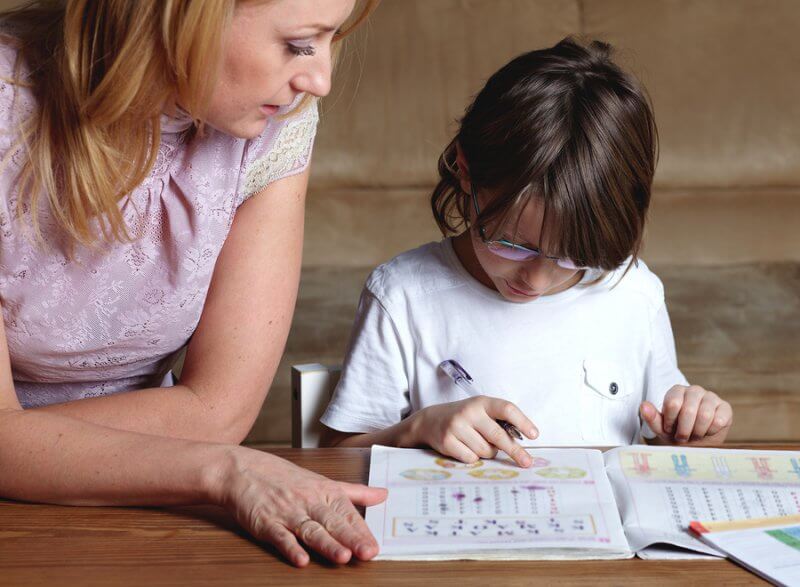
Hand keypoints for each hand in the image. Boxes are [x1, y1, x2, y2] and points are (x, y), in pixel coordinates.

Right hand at [213, 447, 386, 566]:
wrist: (243, 470)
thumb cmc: (284, 477)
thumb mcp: (323, 481)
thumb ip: (354, 491)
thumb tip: (383, 495)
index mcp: (324, 491)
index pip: (347, 513)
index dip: (361, 531)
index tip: (375, 547)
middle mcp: (308, 502)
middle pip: (332, 522)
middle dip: (351, 538)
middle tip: (367, 553)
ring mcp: (287, 513)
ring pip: (310, 530)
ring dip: (326, 544)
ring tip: (343, 557)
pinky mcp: (266, 522)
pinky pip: (280, 536)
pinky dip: (290, 548)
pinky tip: (301, 559)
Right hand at [412, 397, 537, 466]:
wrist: (429, 421)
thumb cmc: (464, 418)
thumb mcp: (480, 411)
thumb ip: (498, 422)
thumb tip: (520, 442)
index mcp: (482, 402)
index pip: (506, 408)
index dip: (522, 422)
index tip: (534, 435)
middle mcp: (469, 412)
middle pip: (498, 436)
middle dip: (515, 451)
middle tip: (527, 462)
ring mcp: (456, 426)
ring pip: (486, 451)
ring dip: (487, 453)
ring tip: (477, 443)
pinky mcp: (447, 441)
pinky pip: (471, 458)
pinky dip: (473, 458)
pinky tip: (464, 448)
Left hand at [640, 385, 732, 444]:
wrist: (696, 444)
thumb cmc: (676, 433)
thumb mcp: (661, 428)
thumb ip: (651, 417)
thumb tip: (643, 405)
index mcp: (676, 391)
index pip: (672, 404)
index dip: (670, 422)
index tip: (669, 429)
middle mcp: (694, 390)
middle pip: (688, 410)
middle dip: (684, 430)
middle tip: (682, 436)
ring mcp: (711, 397)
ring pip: (704, 415)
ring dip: (697, 432)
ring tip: (694, 435)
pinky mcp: (725, 408)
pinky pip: (719, 420)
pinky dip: (710, 431)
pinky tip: (707, 432)